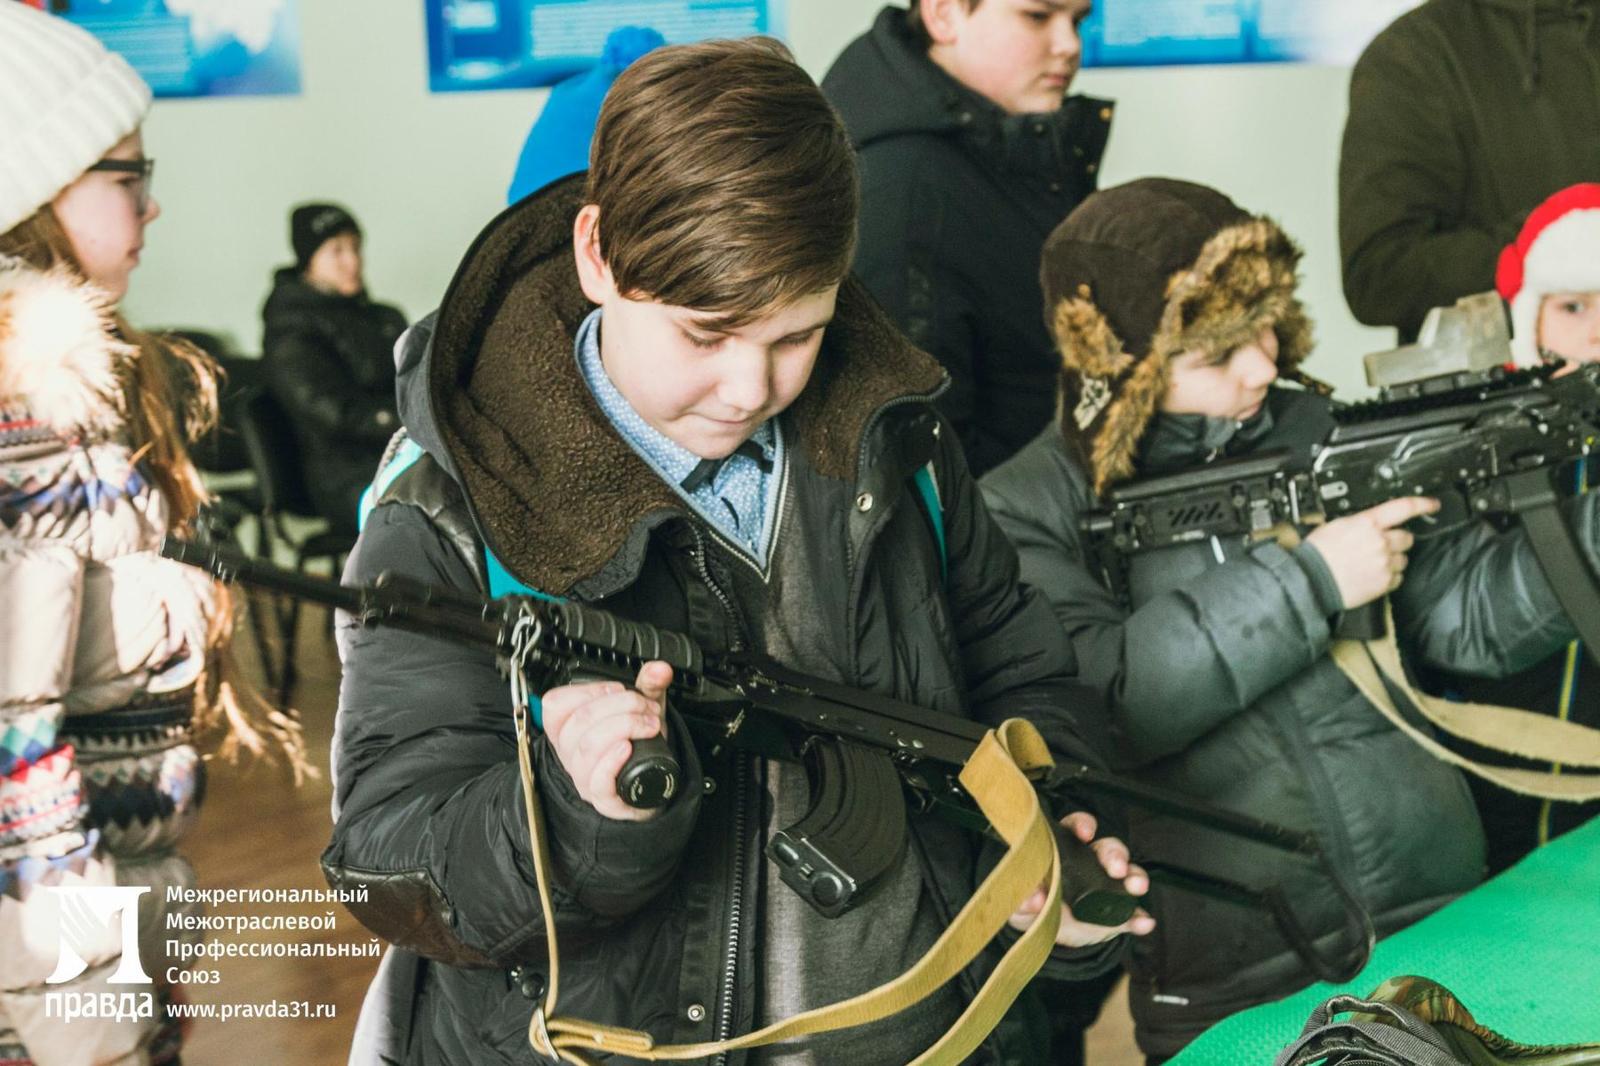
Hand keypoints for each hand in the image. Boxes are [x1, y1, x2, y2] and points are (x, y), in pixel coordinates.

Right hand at [539, 661, 671, 821]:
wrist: (653, 782)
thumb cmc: (638, 745)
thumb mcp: (640, 710)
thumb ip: (648, 686)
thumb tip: (660, 669)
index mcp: (569, 730)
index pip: (555, 705)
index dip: (588, 691)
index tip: (617, 691)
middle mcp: (571, 754)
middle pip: (579, 721)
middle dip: (620, 706)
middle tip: (646, 708)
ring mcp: (584, 778)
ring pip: (588, 747)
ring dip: (623, 727)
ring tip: (648, 725)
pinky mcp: (603, 799)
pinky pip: (598, 781)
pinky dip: (613, 760)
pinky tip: (628, 748)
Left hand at [1007, 812, 1155, 948]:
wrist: (1048, 938)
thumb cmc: (1033, 909)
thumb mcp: (1020, 905)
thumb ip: (1023, 900)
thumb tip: (1034, 898)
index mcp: (1063, 852)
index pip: (1076, 828)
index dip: (1083, 825)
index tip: (1085, 833)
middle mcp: (1090, 864)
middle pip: (1108, 848)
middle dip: (1115, 855)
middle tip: (1117, 868)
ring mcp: (1108, 888)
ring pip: (1129, 873)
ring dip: (1136, 877)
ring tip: (1136, 887)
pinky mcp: (1119, 914)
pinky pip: (1134, 913)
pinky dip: (1140, 918)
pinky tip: (1143, 922)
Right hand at [1305, 496, 1439, 608]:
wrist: (1312, 580)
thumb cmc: (1318, 554)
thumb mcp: (1337, 525)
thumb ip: (1360, 522)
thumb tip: (1372, 521)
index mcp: (1368, 523)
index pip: (1404, 507)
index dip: (1423, 504)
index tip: (1432, 504)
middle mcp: (1380, 541)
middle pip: (1407, 537)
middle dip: (1397, 540)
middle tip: (1381, 545)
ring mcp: (1385, 562)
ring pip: (1403, 559)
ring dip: (1392, 560)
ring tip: (1372, 563)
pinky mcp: (1384, 582)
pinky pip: (1397, 577)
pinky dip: (1388, 576)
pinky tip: (1371, 575)